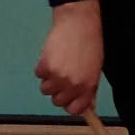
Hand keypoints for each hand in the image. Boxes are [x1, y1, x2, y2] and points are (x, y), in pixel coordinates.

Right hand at [35, 1, 103, 115]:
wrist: (79, 24)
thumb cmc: (91, 45)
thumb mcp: (96, 69)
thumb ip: (91, 89)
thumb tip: (89, 106)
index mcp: (88, 86)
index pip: (75, 110)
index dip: (71, 105)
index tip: (70, 98)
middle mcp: (72, 84)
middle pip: (57, 102)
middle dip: (59, 92)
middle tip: (64, 78)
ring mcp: (57, 76)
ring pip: (45, 90)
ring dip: (50, 81)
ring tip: (59, 65)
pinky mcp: (44, 66)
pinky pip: (39, 75)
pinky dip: (43, 68)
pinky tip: (52, 57)